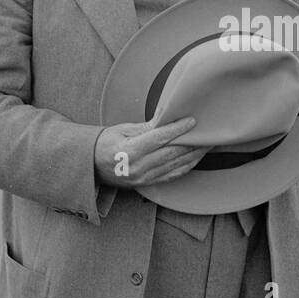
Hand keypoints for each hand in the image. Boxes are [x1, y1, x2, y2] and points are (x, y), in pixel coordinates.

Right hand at [94, 117, 209, 187]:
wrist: (91, 167)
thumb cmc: (105, 143)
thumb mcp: (122, 130)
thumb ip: (147, 126)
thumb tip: (167, 114)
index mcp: (129, 151)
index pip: (159, 138)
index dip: (177, 129)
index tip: (192, 120)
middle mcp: (138, 167)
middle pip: (171, 153)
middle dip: (191, 141)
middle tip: (207, 130)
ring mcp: (144, 178)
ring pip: (176, 165)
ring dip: (194, 153)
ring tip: (207, 142)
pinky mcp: (148, 183)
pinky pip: (173, 174)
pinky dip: (187, 165)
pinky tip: (197, 156)